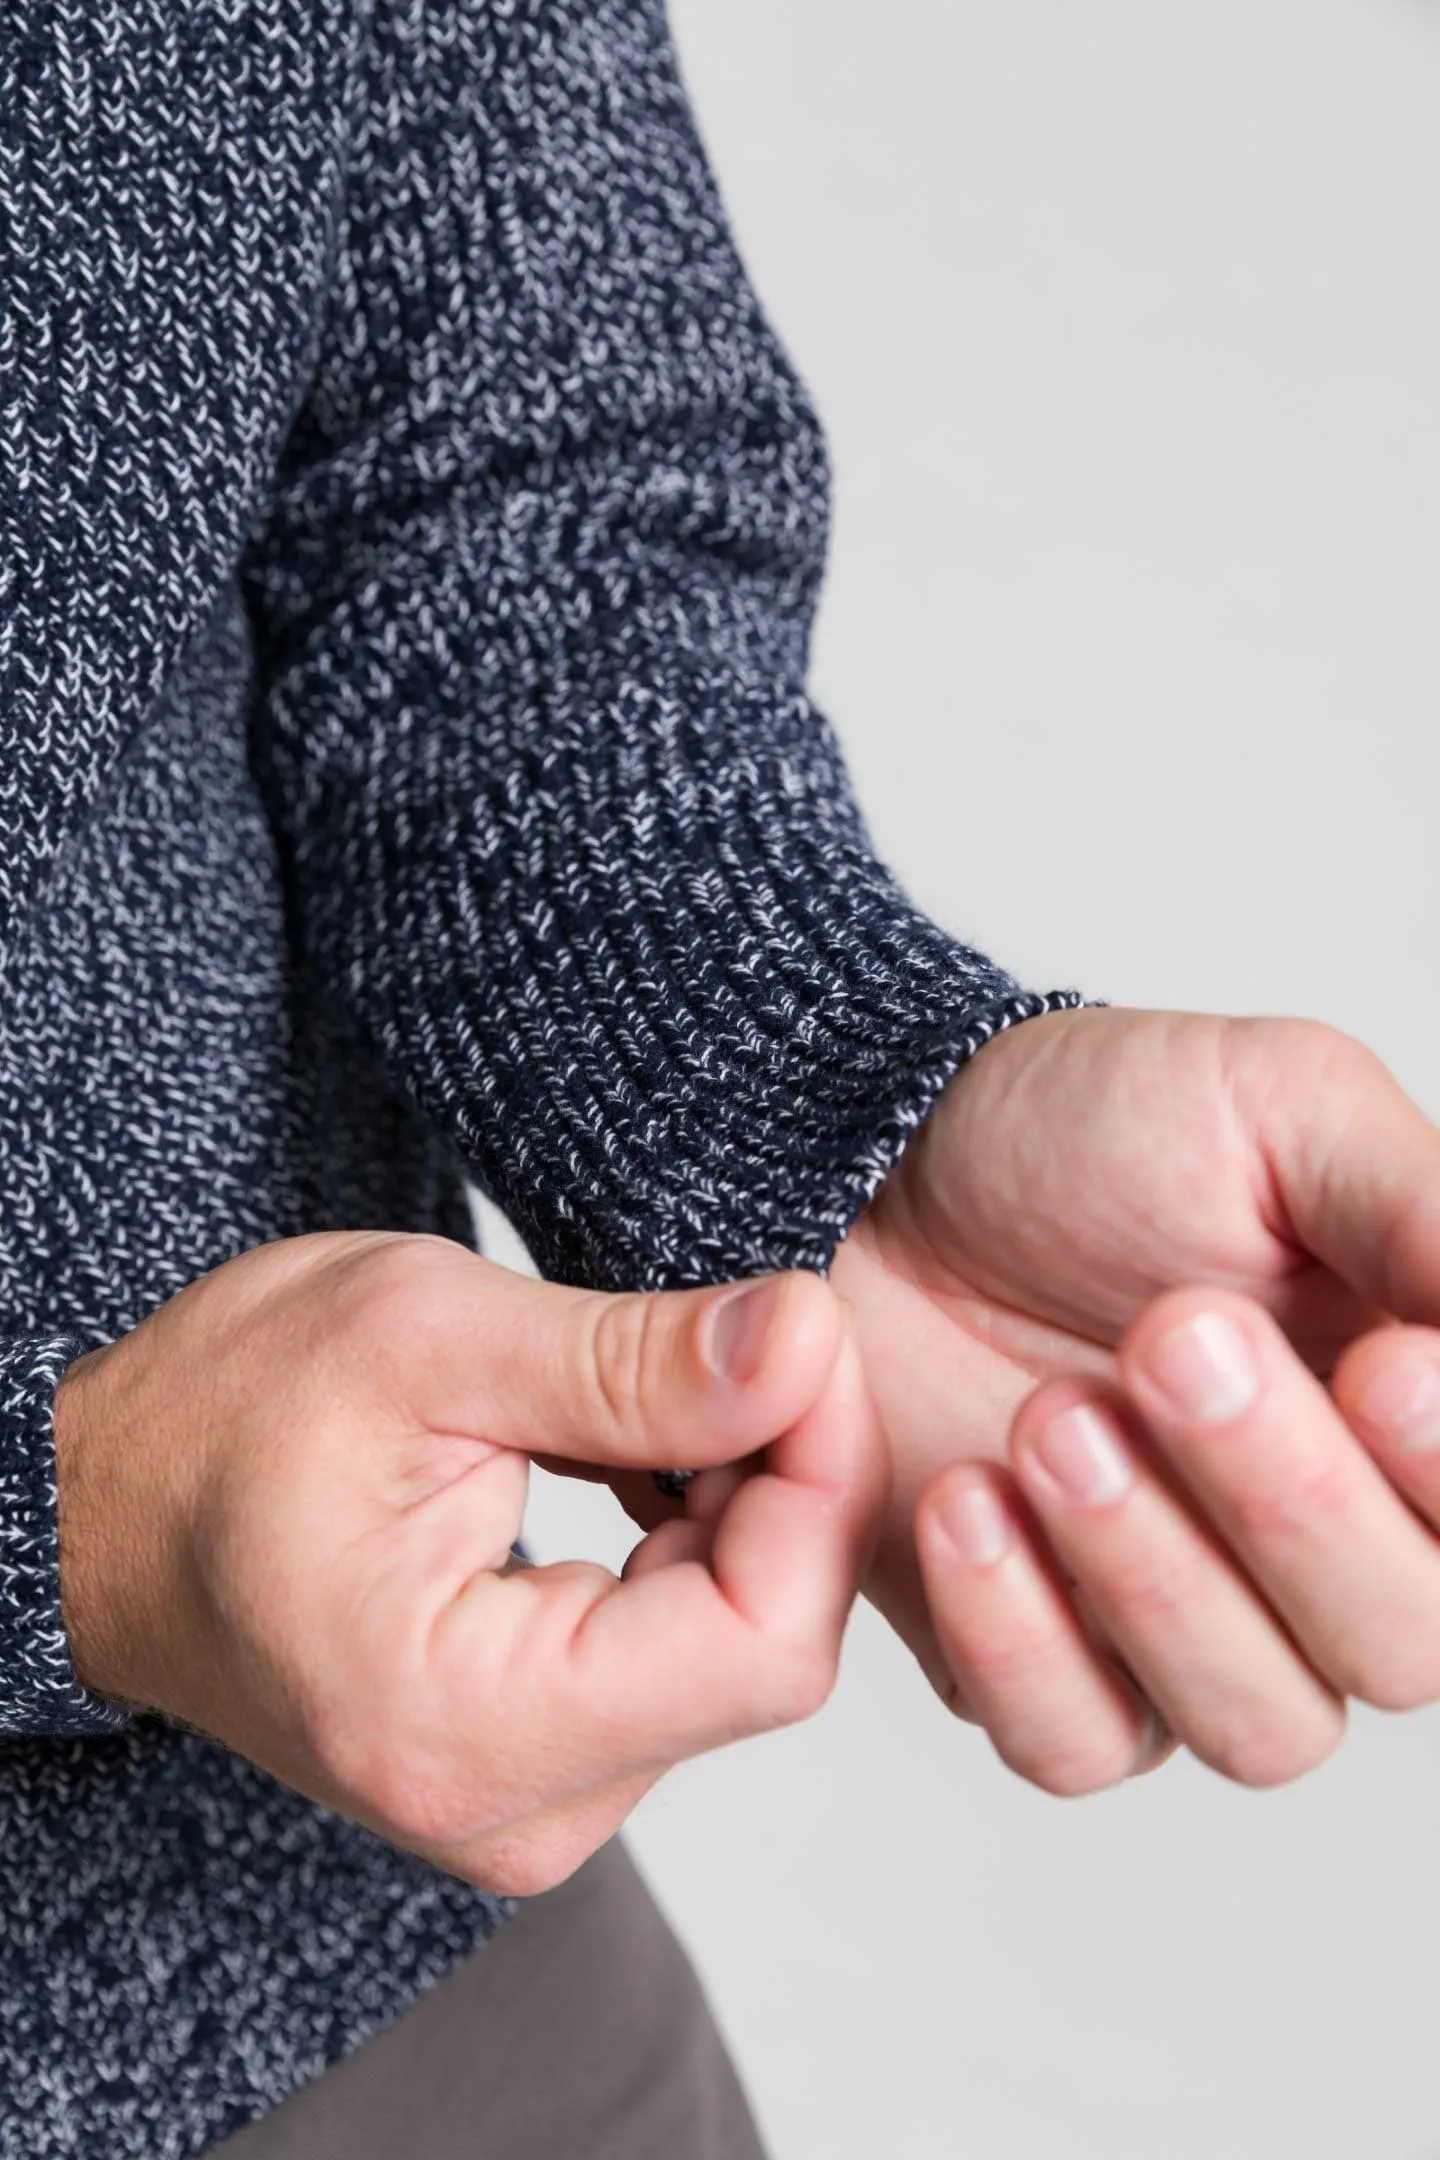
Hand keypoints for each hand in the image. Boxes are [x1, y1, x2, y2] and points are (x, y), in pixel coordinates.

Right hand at [53, 1232, 884, 1892]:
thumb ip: (630, 1360)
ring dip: (744, 1506)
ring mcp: (533, 1808)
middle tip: (741, 1338)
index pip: (764, 1644)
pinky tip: (643, 1462)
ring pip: (744, 1653)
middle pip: (769, 1653)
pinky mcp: (546, 1773)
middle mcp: (511, 1814)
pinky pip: (691, 1663)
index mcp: (464, 1727)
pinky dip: (699, 1547)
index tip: (800, 1339)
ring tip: (665, 1393)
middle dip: (789, 1479)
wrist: (111, 1510)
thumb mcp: (425, 1338)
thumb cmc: (227, 1415)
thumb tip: (810, 1338)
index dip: (820, 1476)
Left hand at [830, 1006, 1439, 1793]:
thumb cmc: (1095, 1131)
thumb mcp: (1279, 1104)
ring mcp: (1193, 1626)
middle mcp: (1333, 1553)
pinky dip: (1023, 1642)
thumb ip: (1423, 1212)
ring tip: (1048, 1420)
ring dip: (1156, 1577)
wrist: (887, 1164)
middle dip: (1290, 1501)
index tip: (1378, 1369)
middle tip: (1167, 1342)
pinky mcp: (1045, 1664)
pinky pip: (1076, 1746)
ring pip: (1262, 1725)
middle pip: (1403, 1643)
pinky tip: (964, 1500)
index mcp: (1417, 1420)